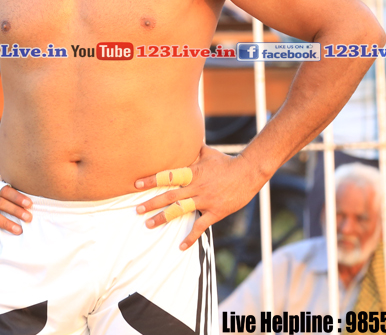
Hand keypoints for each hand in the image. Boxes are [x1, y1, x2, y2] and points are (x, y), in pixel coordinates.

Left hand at [134, 145, 266, 250]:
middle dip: (152, 203)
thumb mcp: (208, 153)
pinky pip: (200, 226)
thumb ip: (193, 150)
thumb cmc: (226, 161)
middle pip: (170, 196)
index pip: (168, 176)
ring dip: (163, 218)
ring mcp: (205, 200)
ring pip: (180, 211)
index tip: (136, 185)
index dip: (152, 180)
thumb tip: (185, 138)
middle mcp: (196, 187)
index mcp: (193, 172)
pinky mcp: (215, 212)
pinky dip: (190, 237)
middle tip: (136, 209)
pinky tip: (180, 247)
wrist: (248, 172)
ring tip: (148, 224)